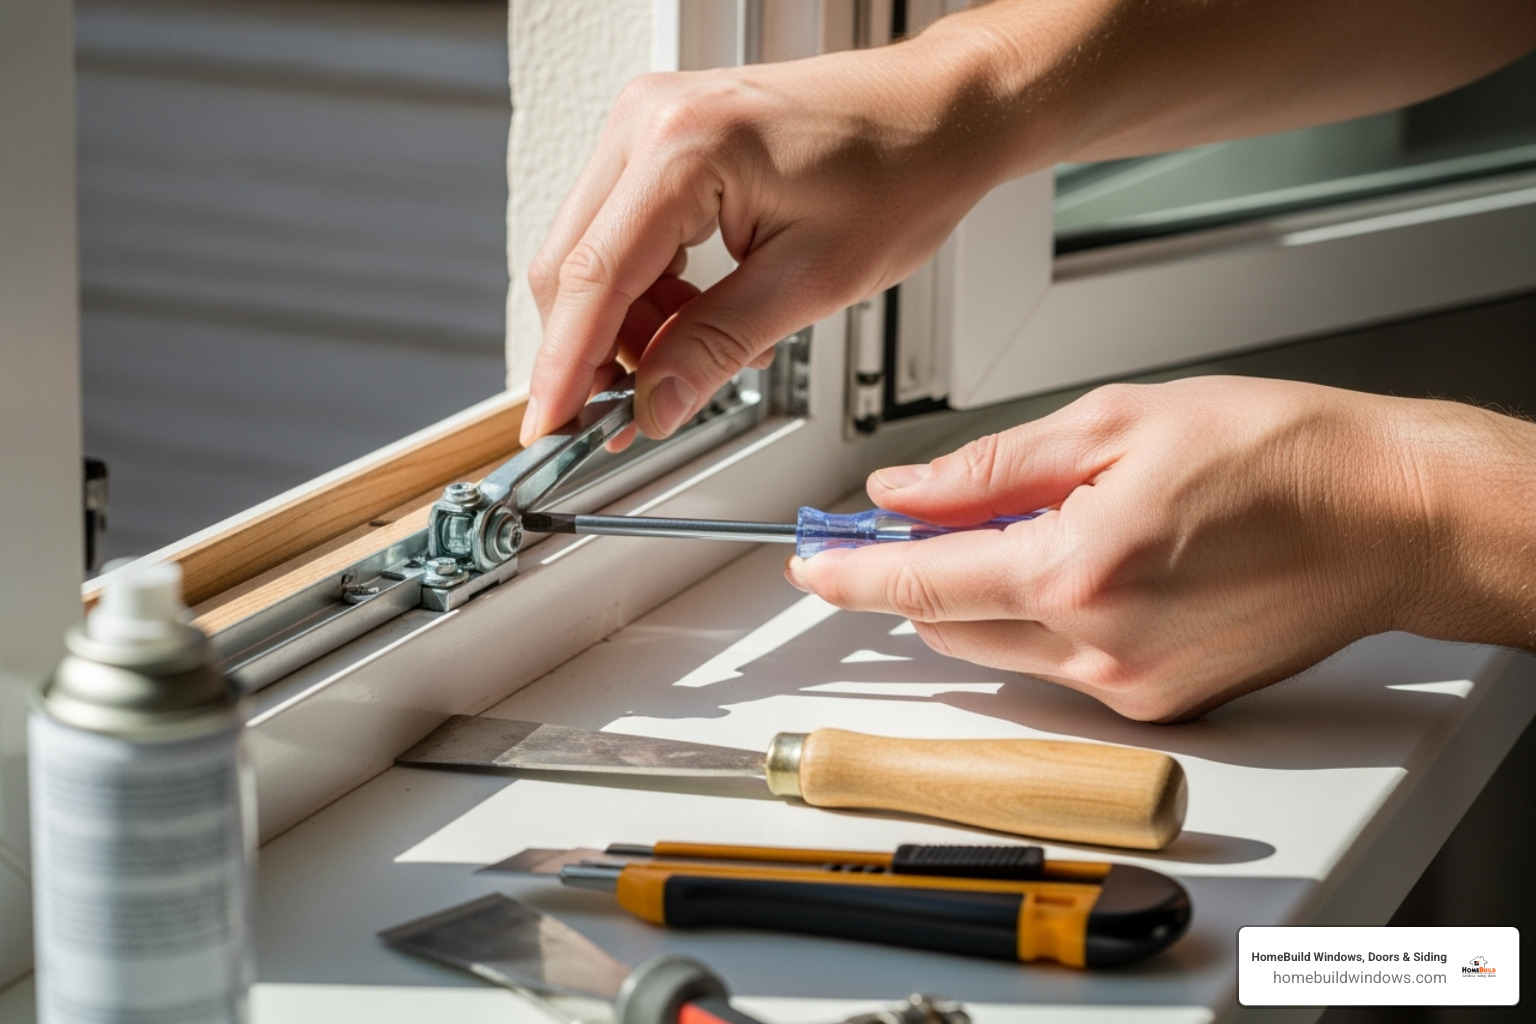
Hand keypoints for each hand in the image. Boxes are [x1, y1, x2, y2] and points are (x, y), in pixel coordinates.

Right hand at [520, 34, 1012, 443]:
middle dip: (600, 353)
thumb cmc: (900, 169)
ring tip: (708, 355)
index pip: (589, 277)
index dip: (563, 367)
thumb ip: (716, 348)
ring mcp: (649, 123)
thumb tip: (654, 405)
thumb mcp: (810, 282)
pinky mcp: (662, 138)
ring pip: (592, 255)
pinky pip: (623, 233)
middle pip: (570, 266)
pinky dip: (650, 291)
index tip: (549, 430)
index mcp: (683, 145)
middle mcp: (649, 120)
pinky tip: (704, 316)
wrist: (938, 113)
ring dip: (633, 325)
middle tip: (639, 413)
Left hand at [786, 376, 1535, 720]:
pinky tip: (1094, 563)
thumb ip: (990, 469)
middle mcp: (1101, 647)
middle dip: (923, 576)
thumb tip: (903, 490)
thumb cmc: (1279, 455)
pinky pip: (1062, 666)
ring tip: (1043, 524)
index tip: (810, 564)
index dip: (852, 572)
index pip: (921, 584)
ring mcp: (1134, 686)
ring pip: (1003, 650)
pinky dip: (1046, 619)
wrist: (1387, 515)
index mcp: (1078, 571)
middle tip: (925, 517)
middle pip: (951, 627)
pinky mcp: (1164, 702)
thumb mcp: (1115, 423)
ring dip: (986, 597)